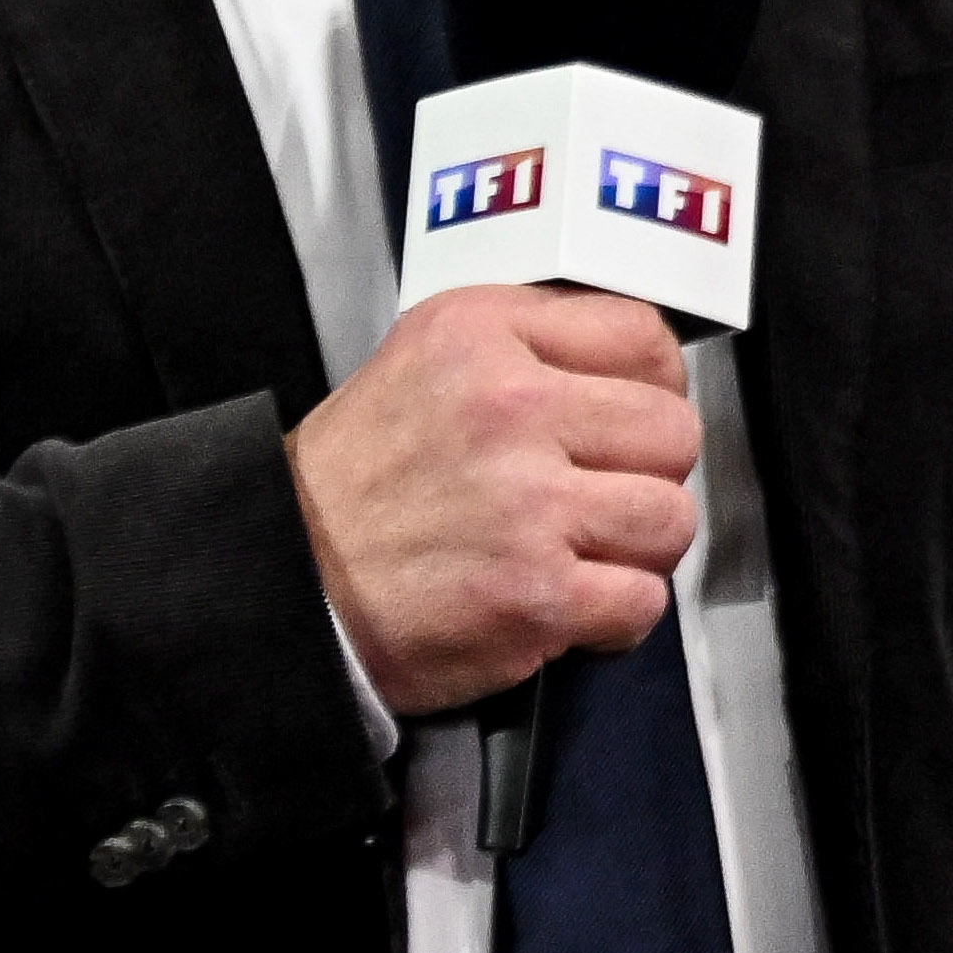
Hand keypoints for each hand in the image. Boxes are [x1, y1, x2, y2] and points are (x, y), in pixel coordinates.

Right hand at [294, 287, 697, 714]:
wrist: (278, 580)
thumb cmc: (356, 482)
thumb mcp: (424, 358)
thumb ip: (530, 343)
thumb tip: (641, 364)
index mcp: (482, 336)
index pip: (644, 338)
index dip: (655, 388)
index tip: (629, 421)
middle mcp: (509, 408)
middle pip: (674, 433)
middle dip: (647, 474)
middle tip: (597, 497)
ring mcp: (527, 504)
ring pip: (671, 519)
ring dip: (637, 548)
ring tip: (580, 552)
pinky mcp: (536, 594)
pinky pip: (643, 601)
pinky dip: (616, 615)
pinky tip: (567, 605)